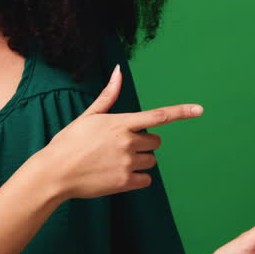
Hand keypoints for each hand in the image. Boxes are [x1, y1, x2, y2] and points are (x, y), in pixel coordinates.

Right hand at [34, 64, 202, 200]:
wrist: (54, 173)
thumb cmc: (69, 142)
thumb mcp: (88, 116)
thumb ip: (109, 95)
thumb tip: (118, 71)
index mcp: (120, 123)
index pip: (158, 116)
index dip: (181, 112)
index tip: (200, 110)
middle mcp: (127, 141)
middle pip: (155, 141)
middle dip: (144, 143)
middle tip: (120, 147)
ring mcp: (127, 163)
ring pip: (152, 161)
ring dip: (140, 161)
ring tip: (115, 161)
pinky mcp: (125, 182)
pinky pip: (146, 180)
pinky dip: (136, 178)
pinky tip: (117, 175)